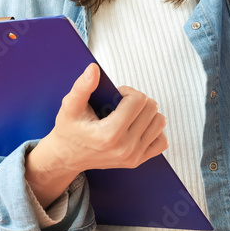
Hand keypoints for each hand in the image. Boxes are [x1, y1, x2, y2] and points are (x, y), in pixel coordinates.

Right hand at [26, 63, 168, 206]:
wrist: (67, 157)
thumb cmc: (69, 130)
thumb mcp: (70, 106)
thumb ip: (82, 86)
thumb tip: (93, 69)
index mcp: (109, 134)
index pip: (138, 100)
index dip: (128, 91)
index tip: (117, 95)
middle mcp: (125, 148)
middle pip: (151, 109)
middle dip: (137, 100)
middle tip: (121, 104)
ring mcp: (133, 157)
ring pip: (159, 122)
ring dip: (147, 113)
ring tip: (129, 115)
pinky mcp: (138, 161)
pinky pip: (162, 141)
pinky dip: (153, 130)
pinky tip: (138, 127)